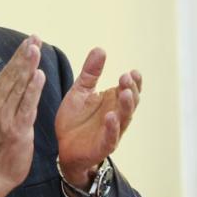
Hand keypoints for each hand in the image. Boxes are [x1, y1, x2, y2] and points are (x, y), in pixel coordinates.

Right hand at [0, 36, 45, 196]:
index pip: (7, 73)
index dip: (18, 56)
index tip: (29, 40)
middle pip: (12, 75)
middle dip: (24, 55)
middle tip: (35, 37)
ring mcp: (6, 117)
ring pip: (19, 86)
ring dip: (28, 66)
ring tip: (36, 48)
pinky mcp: (17, 129)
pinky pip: (26, 106)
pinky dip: (32, 90)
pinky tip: (39, 75)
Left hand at [55, 48, 141, 188]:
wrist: (63, 147)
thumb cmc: (75, 119)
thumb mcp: (80, 91)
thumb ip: (90, 73)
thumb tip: (100, 49)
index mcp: (113, 101)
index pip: (128, 89)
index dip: (133, 81)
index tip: (132, 71)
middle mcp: (116, 115)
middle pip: (130, 102)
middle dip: (131, 89)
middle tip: (126, 78)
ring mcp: (111, 131)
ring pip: (124, 118)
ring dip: (126, 106)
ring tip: (125, 93)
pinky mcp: (103, 145)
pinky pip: (111, 137)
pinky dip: (112, 128)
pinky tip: (111, 117)